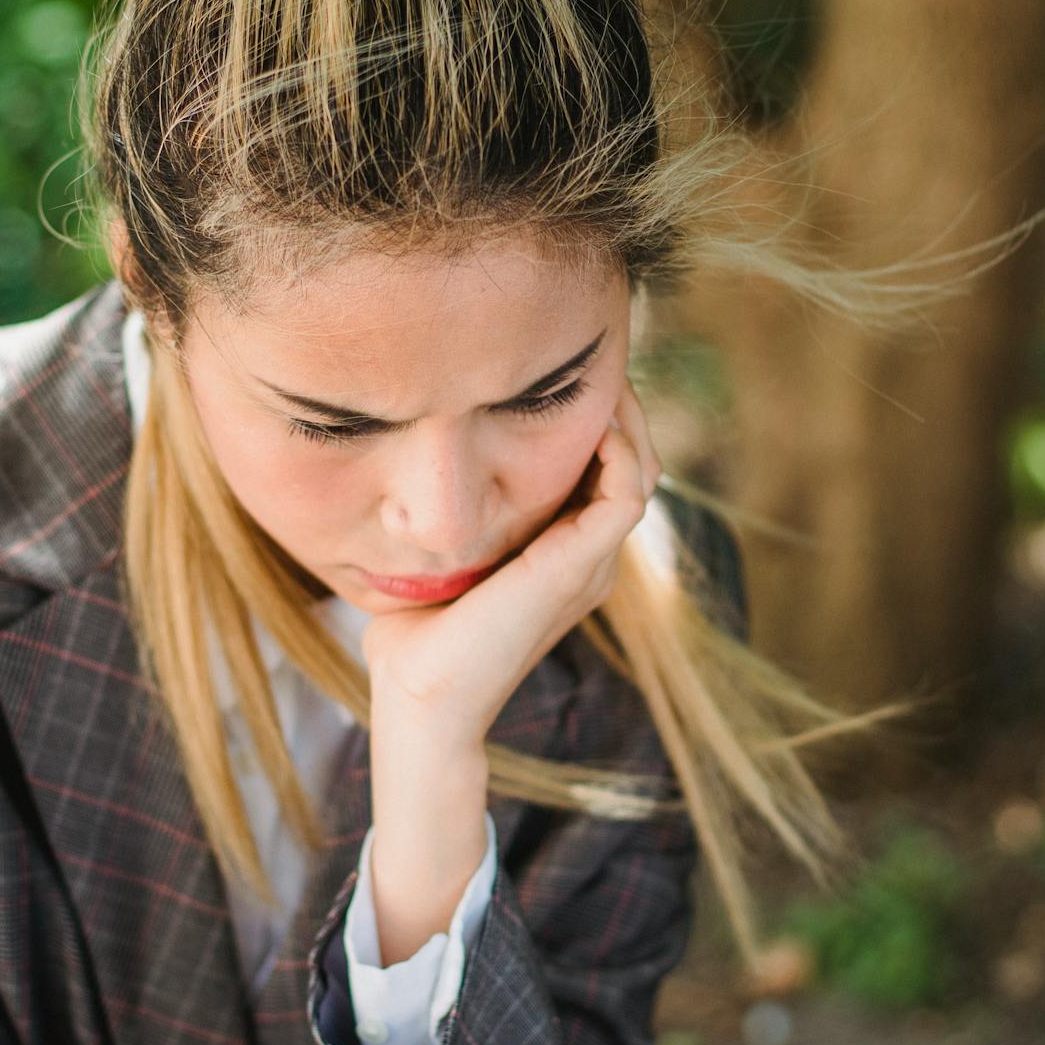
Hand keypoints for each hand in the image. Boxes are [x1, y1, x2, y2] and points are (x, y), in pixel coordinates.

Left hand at [360, 381, 659, 750]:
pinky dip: (616, 448)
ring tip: (591, 369)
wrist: (420, 694)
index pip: (600, 468)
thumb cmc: (414, 635)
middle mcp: (587, 558)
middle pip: (632, 458)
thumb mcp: (434, 553)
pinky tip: (581, 417)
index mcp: (562, 555)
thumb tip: (404, 464)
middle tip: (580, 350)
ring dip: (620, 414)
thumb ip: (445, 514)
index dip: (585, 414)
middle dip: (610, 401)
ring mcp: (591, 564)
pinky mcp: (582, 567)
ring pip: (640, 468)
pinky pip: (628, 491)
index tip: (550, 367)